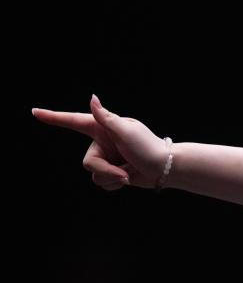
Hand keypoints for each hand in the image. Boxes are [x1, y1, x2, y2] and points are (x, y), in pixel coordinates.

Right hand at [32, 95, 169, 189]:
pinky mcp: (112, 171)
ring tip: (129, 173)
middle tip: (126, 171)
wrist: (166, 169)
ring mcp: (107, 157)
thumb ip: (106, 117)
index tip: (35, 112)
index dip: (54, 118)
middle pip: (88, 162)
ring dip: (113, 179)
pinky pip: (102, 183)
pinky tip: (129, 178)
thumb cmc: (148, 148)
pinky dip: (115, 184)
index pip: (74, 121)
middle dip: (106, 171)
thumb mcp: (126, 131)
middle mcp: (102, 141)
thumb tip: (92, 98)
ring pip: (94, 175)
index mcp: (103, 127)